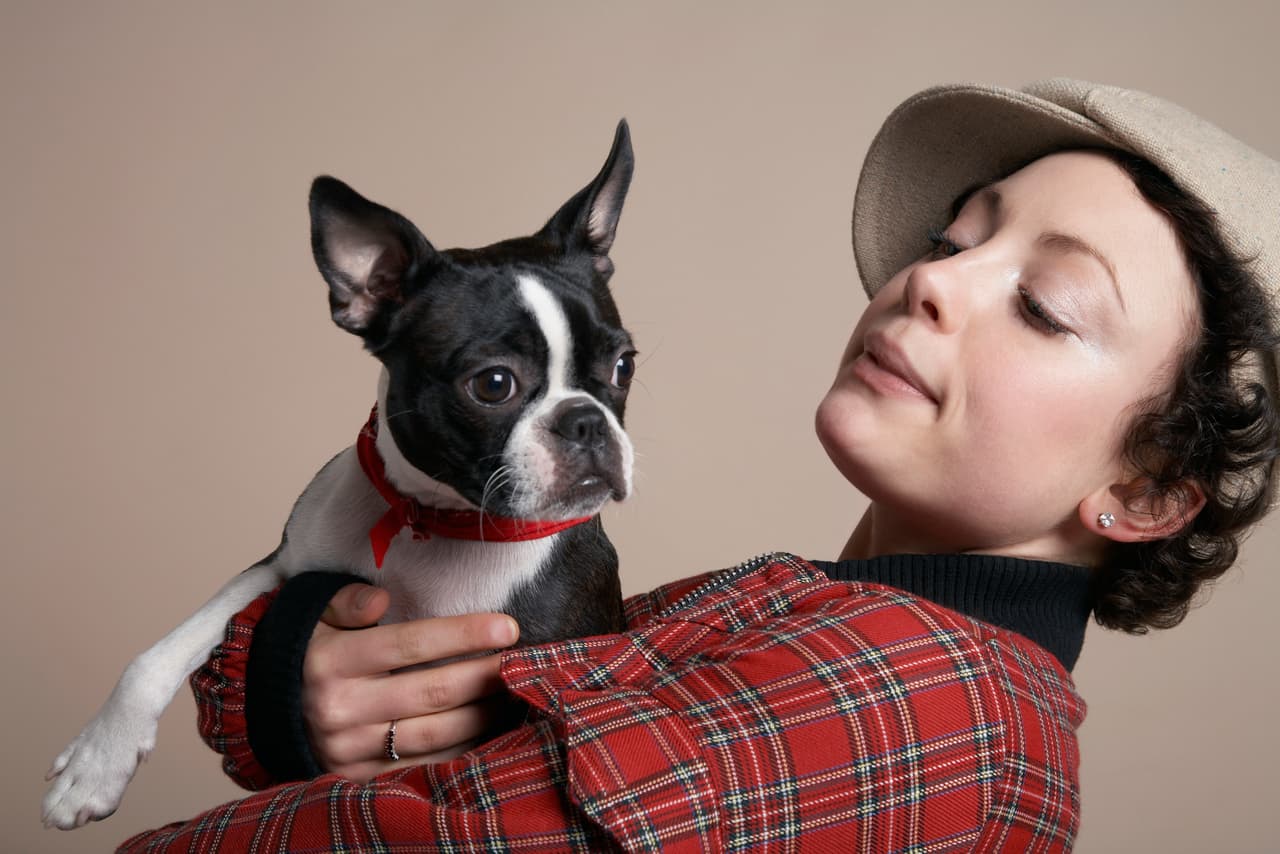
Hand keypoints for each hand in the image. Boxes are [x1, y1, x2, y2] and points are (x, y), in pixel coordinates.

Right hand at [301, 584, 519, 780]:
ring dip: (484, 714)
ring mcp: (349, 749)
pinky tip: (491, 731)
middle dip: (486, 675)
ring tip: (516, 694)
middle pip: (432, 691)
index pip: (411, 644)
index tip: (509, 627)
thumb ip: (345, 601)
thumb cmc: (302, 651)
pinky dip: (461, 750)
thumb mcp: (311, 614)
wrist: (255, 709)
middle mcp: (341, 708)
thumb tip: (378, 599)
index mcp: (332, 660)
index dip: (464, 634)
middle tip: (525, 662)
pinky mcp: (357, 777)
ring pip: (434, 733)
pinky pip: (422, 766)